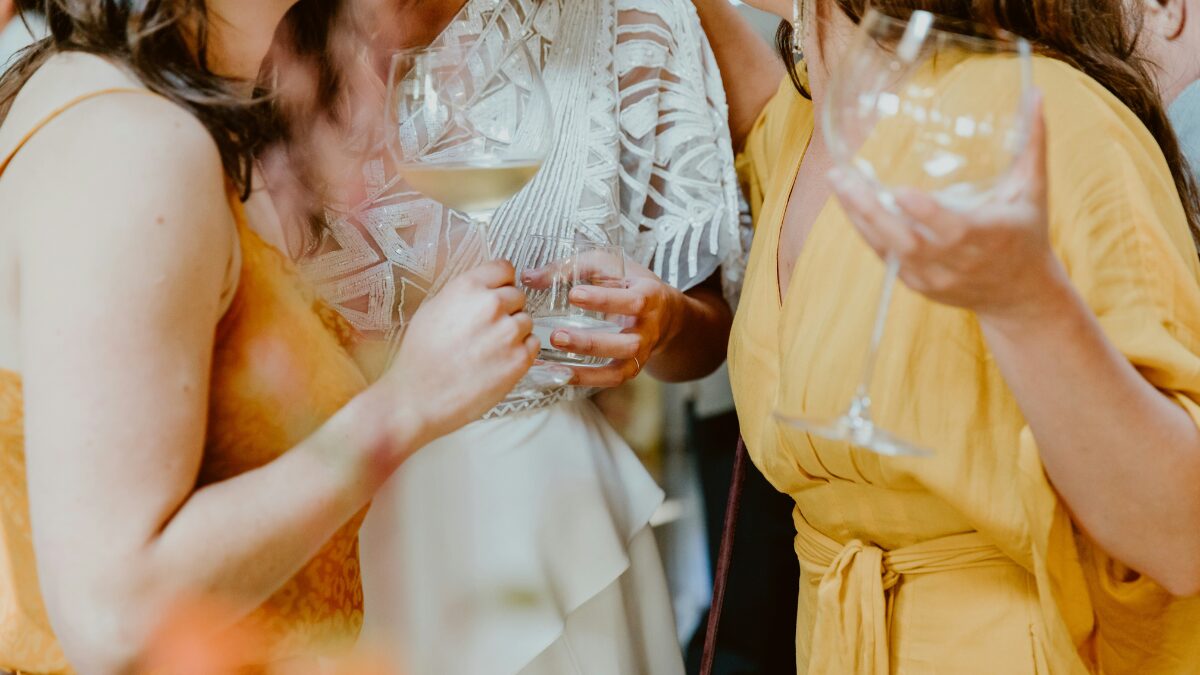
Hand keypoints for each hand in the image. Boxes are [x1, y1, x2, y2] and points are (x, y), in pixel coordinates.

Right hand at [381, 261, 537, 445]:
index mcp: (468, 287)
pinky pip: (533, 344)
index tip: (497, 293)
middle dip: (507, 310)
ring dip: (514, 332)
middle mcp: (491, 304)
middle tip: (487, 330)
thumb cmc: (420, 357)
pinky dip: (521, 352)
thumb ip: (464, 295)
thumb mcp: (433, 310)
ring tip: (490, 349)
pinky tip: (499, 361)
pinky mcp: (520, 359)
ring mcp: (508, 332)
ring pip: (527, 321)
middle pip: (518, 296)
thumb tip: (484, 290)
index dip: (501, 283)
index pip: (504, 268)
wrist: (418, 398)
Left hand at [545, 261, 683, 387]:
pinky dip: (587, 379)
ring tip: (553, 359)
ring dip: (587, 366)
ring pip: (621, 367)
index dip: (604, 300)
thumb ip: (569, 269)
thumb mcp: (605, 266)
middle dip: (591, 341)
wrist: (662, 313)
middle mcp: (649, 328)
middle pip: (627, 342)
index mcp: (649, 296)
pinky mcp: (631, 368)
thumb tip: (528, 277)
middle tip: (556, 336)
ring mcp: (642, 352)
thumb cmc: (626, 283)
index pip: (632, 300)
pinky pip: (611, 379)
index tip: (575, 295)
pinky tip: (560, 375)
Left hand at [831, 92, 1067, 324]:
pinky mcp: (917, 284)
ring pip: (888, 249)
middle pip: (906, 241)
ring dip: (859, 216)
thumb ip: (1032, 145)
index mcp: (987, 237)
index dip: (925, 213)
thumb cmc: (1026, 234)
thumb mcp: (1033, 191)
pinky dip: (866, 230)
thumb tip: (1036, 94)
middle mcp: (956, 262)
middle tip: (842, 177)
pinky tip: (849, 203)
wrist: (1019, 295)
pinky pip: (885, 257)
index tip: (900, 192)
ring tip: (838, 182)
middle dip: (871, 210)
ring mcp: (932, 277)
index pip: (952, 230)